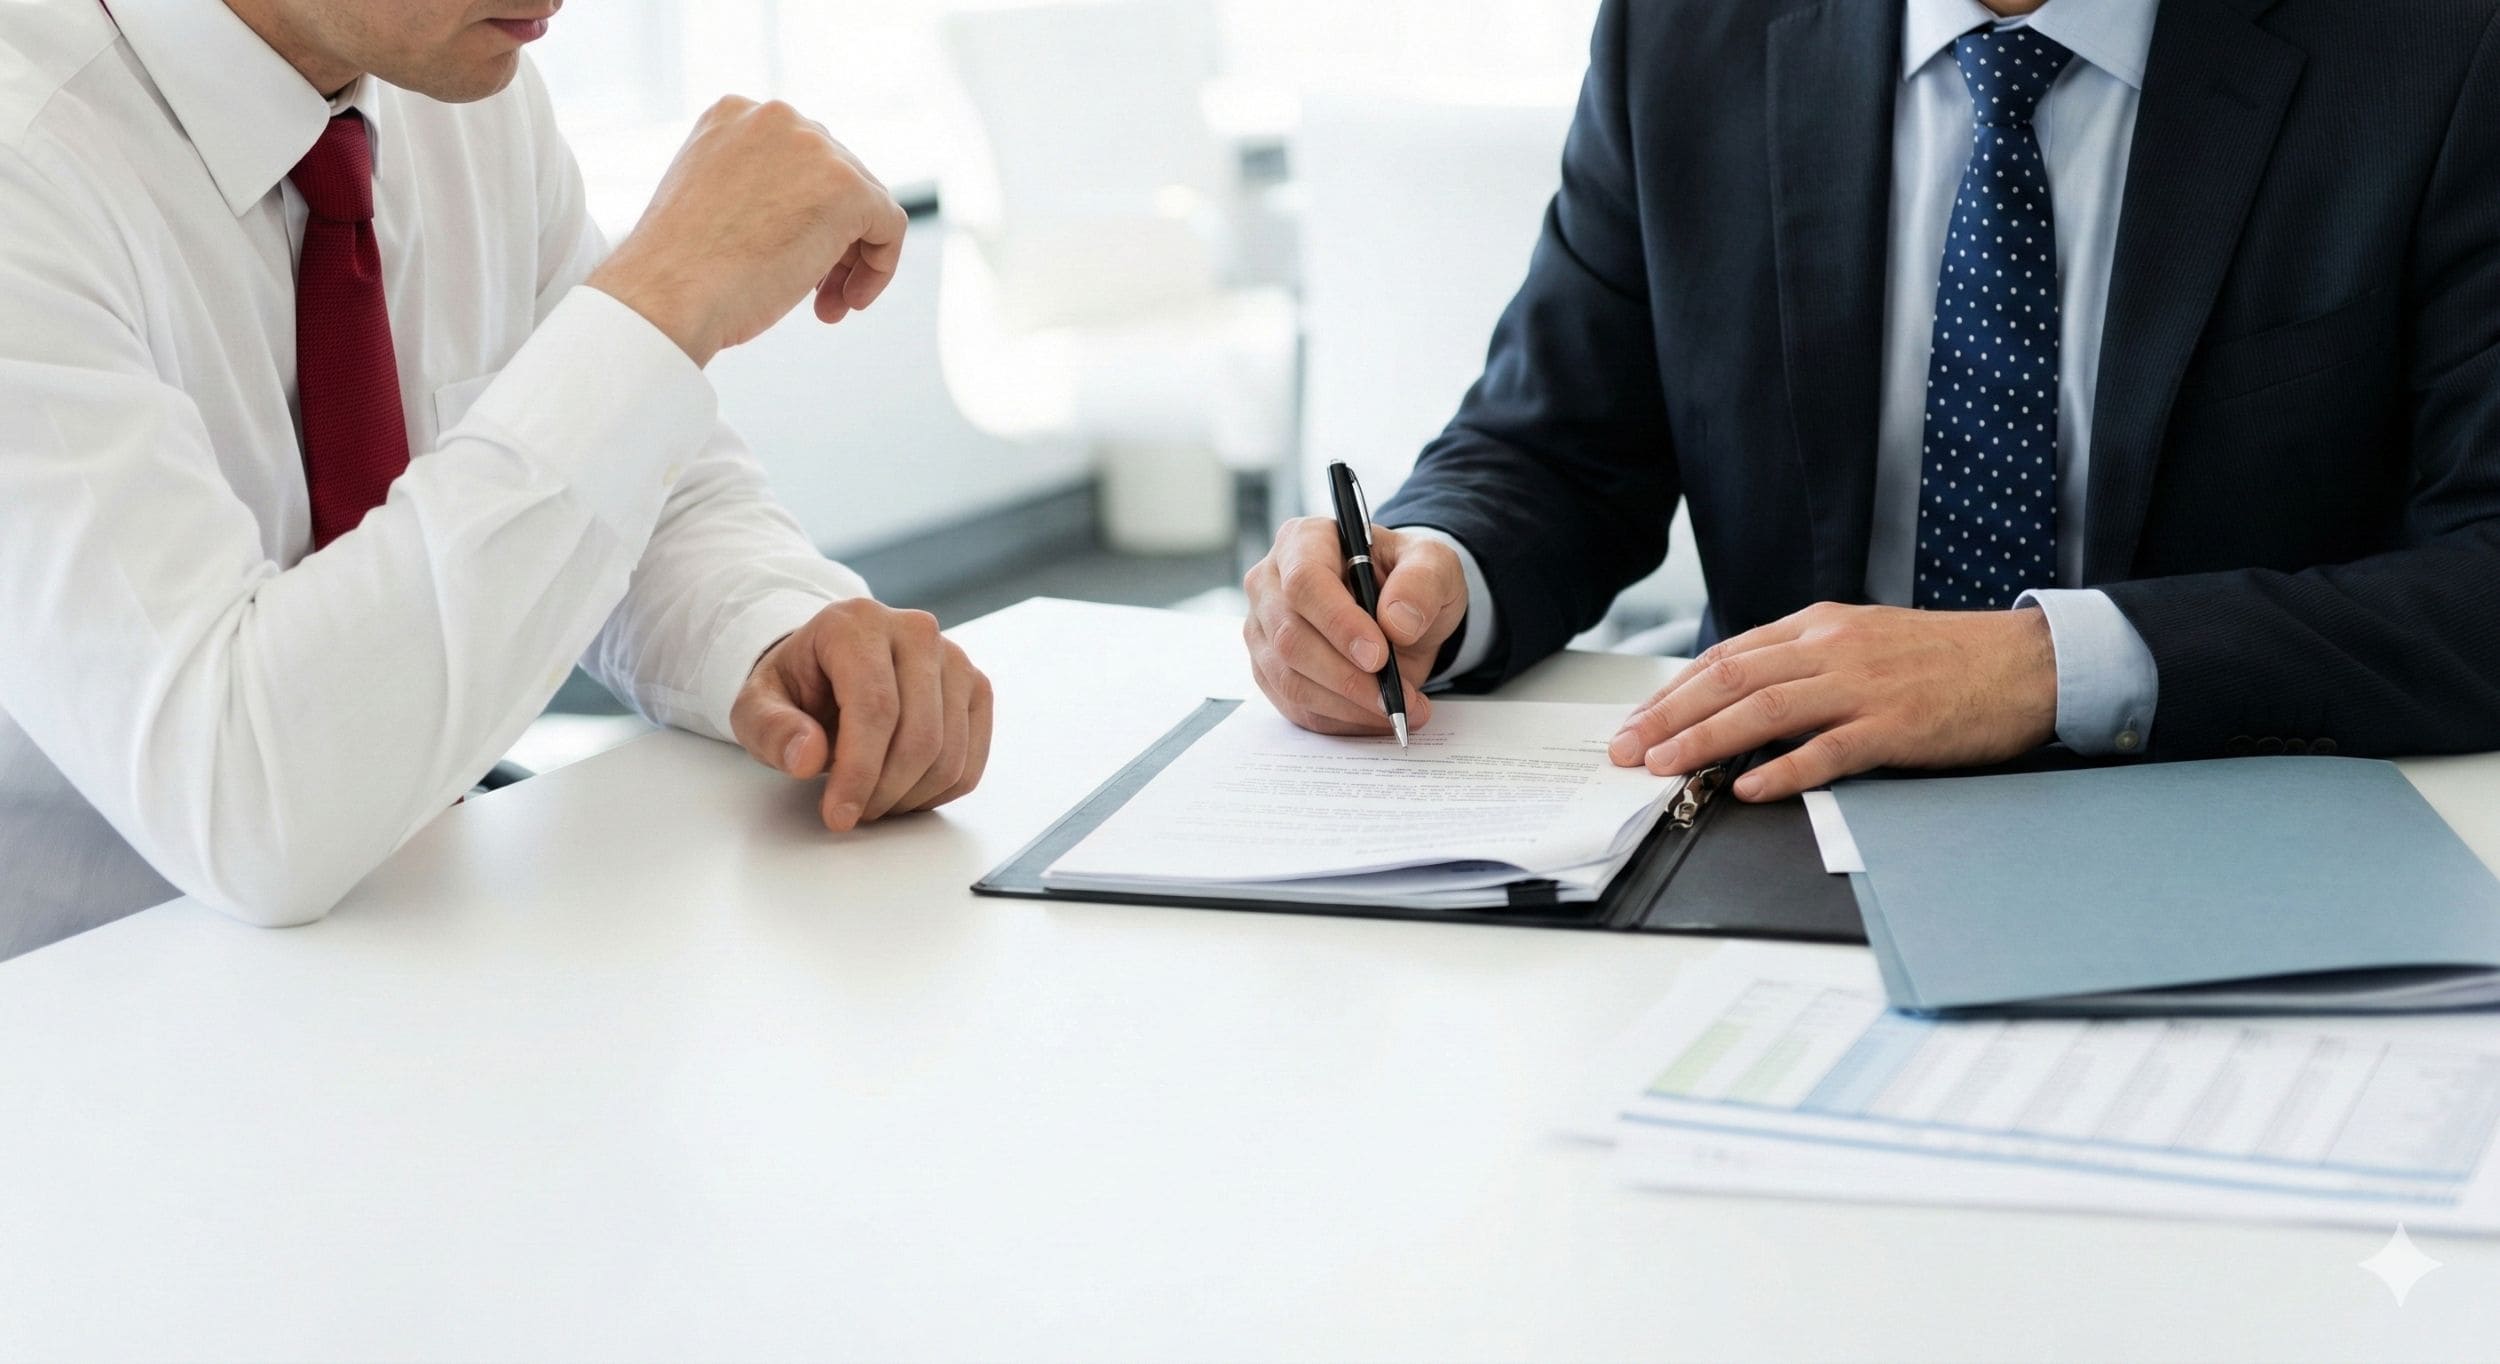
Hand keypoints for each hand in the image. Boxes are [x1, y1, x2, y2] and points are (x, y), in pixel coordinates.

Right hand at [588, 97, 906, 366]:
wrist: (665, 293)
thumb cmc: (678, 269)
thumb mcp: (711, 201)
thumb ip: (756, 186)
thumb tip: (805, 209)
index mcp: (734, 114)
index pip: (800, 159)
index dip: (804, 214)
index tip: (787, 258)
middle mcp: (776, 118)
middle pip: (837, 178)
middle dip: (831, 240)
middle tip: (815, 295)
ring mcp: (814, 148)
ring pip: (865, 203)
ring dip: (851, 259)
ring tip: (828, 305)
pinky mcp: (847, 188)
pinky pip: (889, 225)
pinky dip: (878, 267)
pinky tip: (846, 302)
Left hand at [729, 599, 992, 830]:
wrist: (829, 668)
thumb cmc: (797, 688)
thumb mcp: (758, 706)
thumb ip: (773, 730)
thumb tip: (806, 758)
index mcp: (858, 624)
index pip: (876, 707)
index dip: (860, 771)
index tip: (839, 816)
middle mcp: (916, 632)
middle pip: (919, 735)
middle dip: (884, 791)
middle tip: (853, 813)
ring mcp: (954, 659)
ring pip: (948, 755)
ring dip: (909, 797)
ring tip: (872, 799)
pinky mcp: (975, 689)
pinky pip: (969, 763)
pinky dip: (935, 794)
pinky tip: (901, 791)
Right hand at [1243, 518, 1466, 735]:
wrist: (1400, 610)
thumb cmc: (1408, 579)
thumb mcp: (1435, 565)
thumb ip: (1422, 583)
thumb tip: (1397, 622)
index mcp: (1304, 540)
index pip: (1305, 581)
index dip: (1338, 623)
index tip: (1379, 656)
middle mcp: (1271, 582)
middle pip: (1290, 638)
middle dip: (1347, 677)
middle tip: (1396, 697)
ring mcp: (1263, 629)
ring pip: (1289, 679)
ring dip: (1347, 705)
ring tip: (1397, 708)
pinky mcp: (1268, 669)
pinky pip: (1294, 706)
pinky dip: (1339, 720)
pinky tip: (1374, 716)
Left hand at [1607, 603, 2057, 801]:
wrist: (2029, 662)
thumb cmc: (1947, 658)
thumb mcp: (1865, 640)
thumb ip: (1806, 661)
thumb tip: (1742, 694)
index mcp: (1820, 627)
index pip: (1727, 656)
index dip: (1674, 691)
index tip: (1636, 721)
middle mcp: (1833, 649)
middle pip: (1731, 680)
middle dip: (1668, 716)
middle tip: (1625, 749)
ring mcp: (1864, 687)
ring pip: (1766, 710)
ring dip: (1706, 740)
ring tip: (1664, 765)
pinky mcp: (1896, 727)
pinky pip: (1829, 750)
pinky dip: (1785, 771)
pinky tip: (1750, 789)